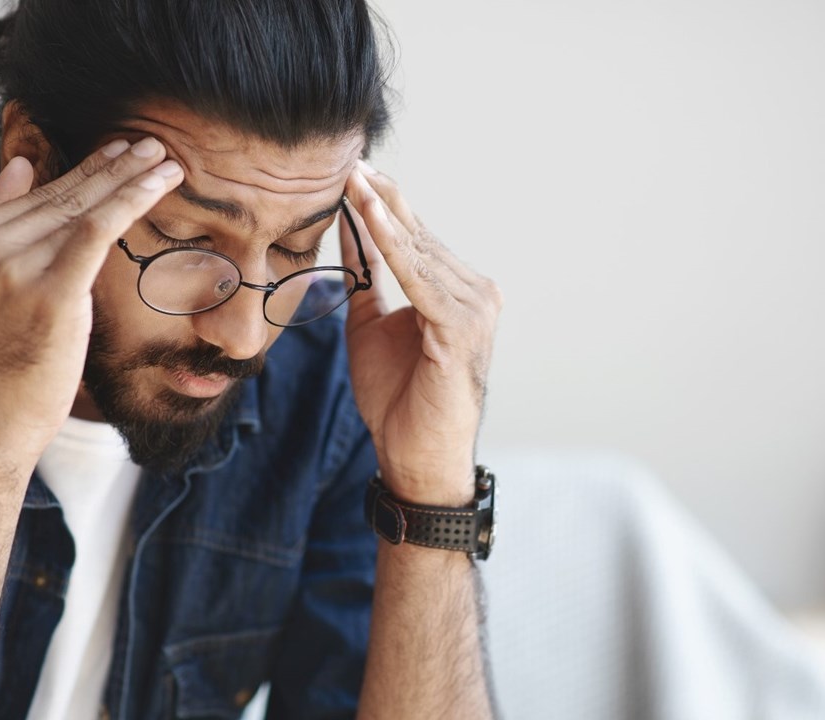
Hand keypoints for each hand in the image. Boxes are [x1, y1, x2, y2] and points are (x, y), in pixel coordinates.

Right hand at [0, 138, 182, 466]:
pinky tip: (161, 183)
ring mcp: (13, 265)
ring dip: (131, 177)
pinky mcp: (50, 289)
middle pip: (63, 195)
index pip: (36, 194)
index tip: (119, 151)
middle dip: (112, 166)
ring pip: (84, 206)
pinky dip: (133, 200)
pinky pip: (98, 229)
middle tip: (150, 143)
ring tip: (165, 159)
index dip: (83, 169)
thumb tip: (22, 166)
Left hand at [340, 161, 502, 505]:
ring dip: (383, 213)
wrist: (415, 457)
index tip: (352, 171)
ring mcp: (474, 308)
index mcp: (457, 292)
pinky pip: (418, 276)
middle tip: (350, 159)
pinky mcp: (461, 326)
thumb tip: (348, 230)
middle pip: (420, 235)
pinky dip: (391, 244)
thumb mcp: (370, 326)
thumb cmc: (398, 400)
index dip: (383, 205)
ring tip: (353, 178)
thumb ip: (365, 278)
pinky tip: (367, 215)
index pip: (416, 238)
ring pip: (419, 250)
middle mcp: (475, 293)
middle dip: (382, 197)